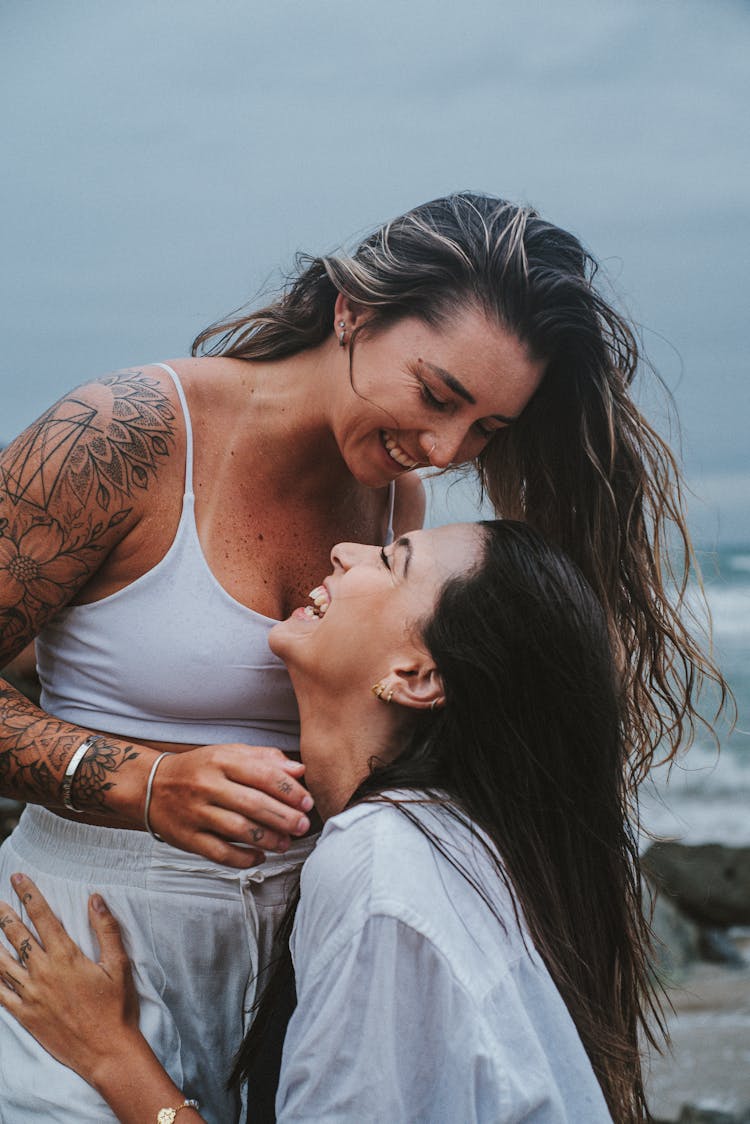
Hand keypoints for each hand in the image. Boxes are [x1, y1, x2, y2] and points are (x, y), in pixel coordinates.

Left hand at [0, 874, 141, 1085]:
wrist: (106, 1051)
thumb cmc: (116, 1008)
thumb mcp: (119, 965)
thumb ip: (106, 929)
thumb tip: (95, 898)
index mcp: (66, 957)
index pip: (43, 917)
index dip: (30, 895)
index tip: (18, 879)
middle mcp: (44, 972)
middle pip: (18, 936)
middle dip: (5, 914)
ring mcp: (31, 995)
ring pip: (3, 962)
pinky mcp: (24, 1015)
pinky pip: (0, 993)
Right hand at [147, 744, 314, 867]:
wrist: (151, 786)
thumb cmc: (199, 769)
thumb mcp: (229, 753)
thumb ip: (265, 759)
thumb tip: (299, 770)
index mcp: (222, 761)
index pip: (263, 775)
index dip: (289, 791)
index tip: (307, 802)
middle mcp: (208, 785)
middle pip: (253, 804)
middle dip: (284, 818)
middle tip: (302, 826)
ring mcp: (196, 812)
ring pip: (238, 829)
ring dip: (268, 839)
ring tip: (286, 844)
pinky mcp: (187, 838)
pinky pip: (219, 853)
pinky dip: (243, 858)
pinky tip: (259, 857)